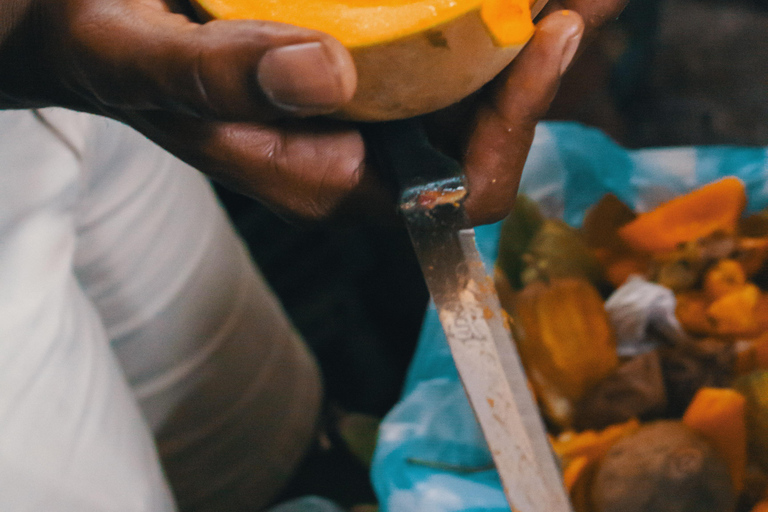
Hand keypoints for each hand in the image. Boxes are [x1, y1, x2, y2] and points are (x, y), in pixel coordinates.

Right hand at [0, 0, 624, 222]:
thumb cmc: (109, 57)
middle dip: (547, 58)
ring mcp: (369, 105)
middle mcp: (364, 149)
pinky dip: (481, 8)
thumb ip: (220, 79)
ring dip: (529, 21)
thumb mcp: (144, 64)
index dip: (511, 124)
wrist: (93, 32)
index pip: (457, 188)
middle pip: (488, 125)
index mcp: (327, 176)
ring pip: (475, 78)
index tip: (544, 39)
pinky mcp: (364, 64)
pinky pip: (441, 41)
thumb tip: (324, 76)